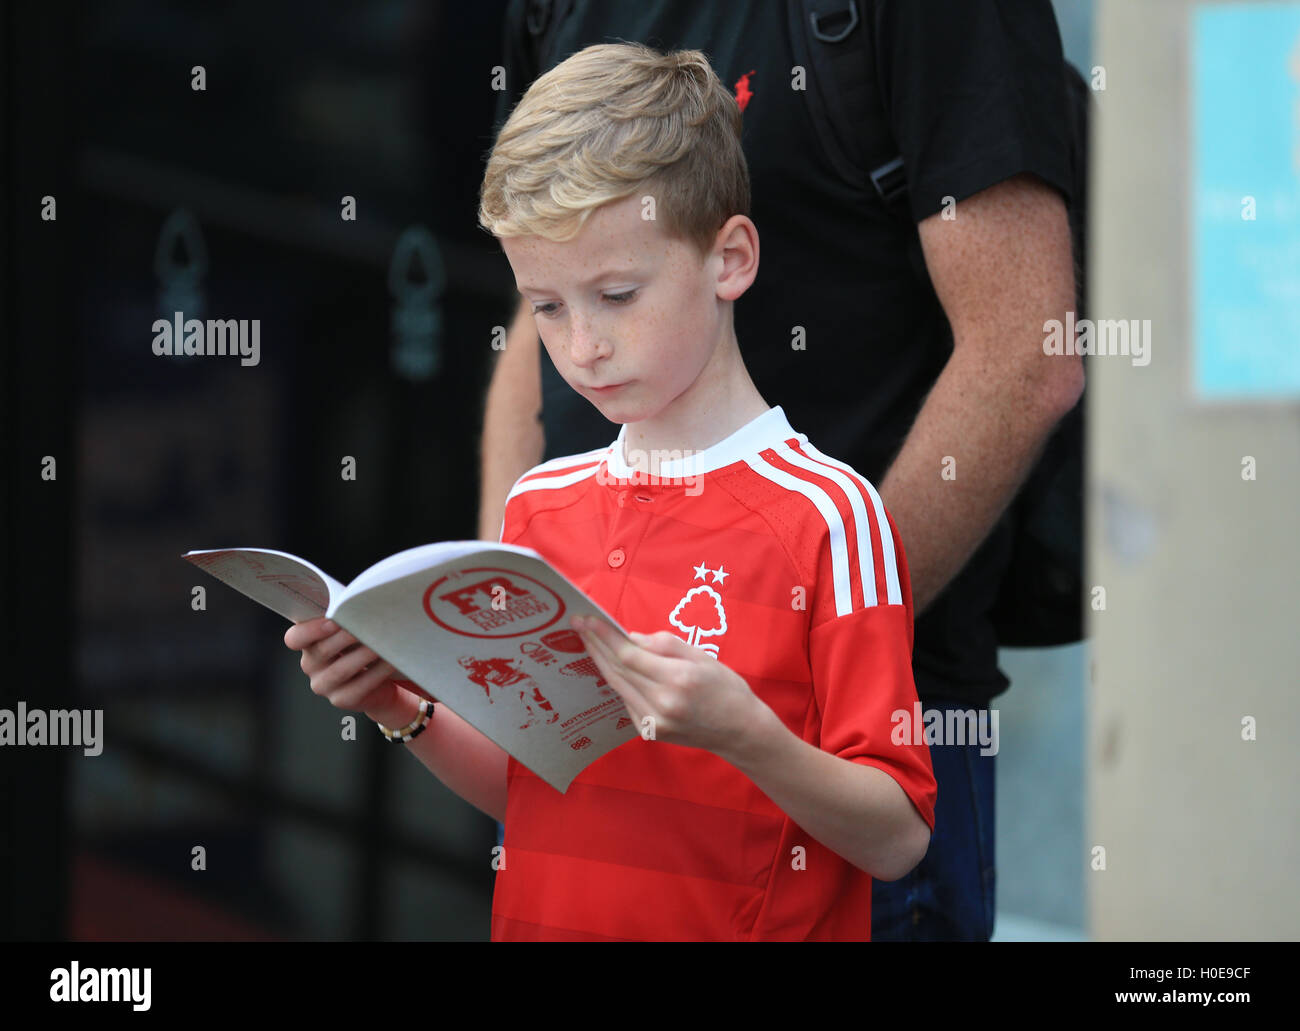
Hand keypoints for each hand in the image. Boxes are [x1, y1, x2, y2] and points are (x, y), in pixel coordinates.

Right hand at [284, 617, 416, 727]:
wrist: (378, 681)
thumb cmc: (361, 646)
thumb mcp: (349, 630)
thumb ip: (345, 618)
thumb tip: (360, 603)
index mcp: (308, 643)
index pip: (295, 638)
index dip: (310, 629)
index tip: (333, 619)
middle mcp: (311, 665)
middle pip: (321, 651)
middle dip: (345, 636)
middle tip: (365, 624)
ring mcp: (324, 685)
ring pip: (340, 669)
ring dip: (363, 654)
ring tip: (380, 641)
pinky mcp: (341, 699)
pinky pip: (359, 686)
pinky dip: (377, 672)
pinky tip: (389, 661)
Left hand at [571, 613, 771, 760]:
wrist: (740, 731)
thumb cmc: (726, 688)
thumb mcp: (702, 656)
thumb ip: (665, 644)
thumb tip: (631, 637)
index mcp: (677, 679)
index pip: (629, 654)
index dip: (605, 636)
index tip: (587, 619)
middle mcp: (662, 703)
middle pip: (618, 670)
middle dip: (595, 645)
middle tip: (577, 625)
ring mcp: (654, 721)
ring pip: (618, 686)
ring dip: (600, 662)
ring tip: (587, 641)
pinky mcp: (649, 732)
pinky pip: (627, 700)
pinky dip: (618, 681)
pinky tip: (608, 665)